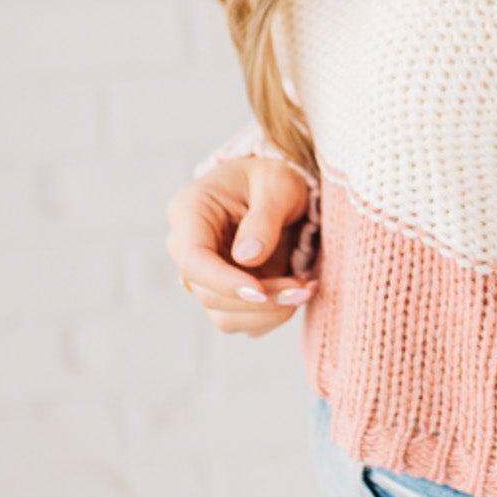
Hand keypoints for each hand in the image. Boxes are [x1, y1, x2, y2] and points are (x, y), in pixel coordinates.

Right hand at [166, 156, 317, 336]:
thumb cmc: (275, 176)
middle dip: (258, 300)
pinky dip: (274, 315)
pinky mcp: (228, 292)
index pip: (192, 259)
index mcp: (190, 211)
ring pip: (225, 316)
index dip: (223, 282)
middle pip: (209, 294)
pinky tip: (300, 291)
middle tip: (302, 288)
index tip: (259, 291)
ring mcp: (208, 274)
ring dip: (268, 313)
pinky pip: (244, 320)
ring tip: (306, 289)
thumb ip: (264, 218)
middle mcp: (190, 247)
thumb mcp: (278, 184)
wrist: (281, 186)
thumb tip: (247, 258)